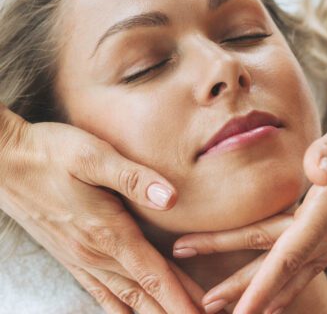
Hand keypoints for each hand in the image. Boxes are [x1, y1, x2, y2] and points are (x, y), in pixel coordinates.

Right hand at [0, 112, 200, 313]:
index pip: (155, 275)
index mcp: (108, 233)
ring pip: (126, 297)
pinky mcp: (69, 255)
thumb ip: (134, 178)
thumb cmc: (52, 153)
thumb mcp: (94, 156)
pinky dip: (119, 308)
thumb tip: (171, 198)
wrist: (4, 161)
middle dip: (174, 310)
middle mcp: (95, 254)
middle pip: (146, 293)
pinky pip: (99, 292)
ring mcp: (80, 258)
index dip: (182, 298)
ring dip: (153, 312)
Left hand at [174, 87, 326, 312]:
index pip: (290, 252)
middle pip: (284, 266)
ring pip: (298, 268)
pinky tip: (283, 285)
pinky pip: (314, 259)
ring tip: (238, 309)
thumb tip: (316, 171)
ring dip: (268, 290)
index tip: (241, 312)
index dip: (262, 284)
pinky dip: (292, 278)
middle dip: (245, 288)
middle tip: (206, 305)